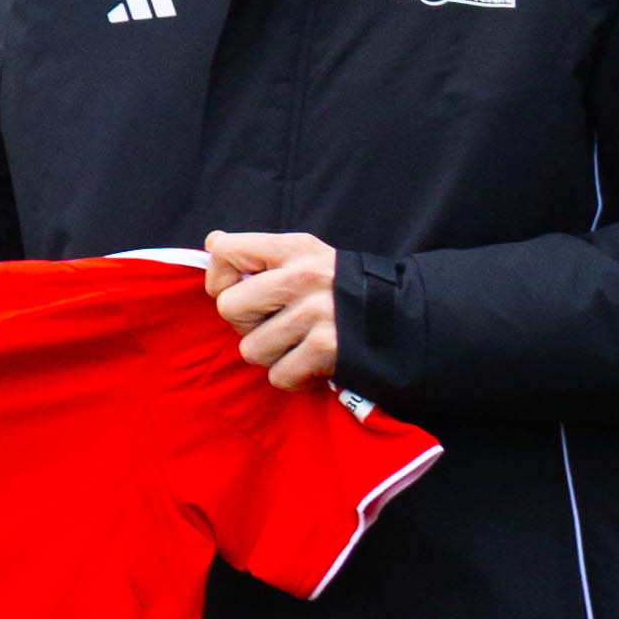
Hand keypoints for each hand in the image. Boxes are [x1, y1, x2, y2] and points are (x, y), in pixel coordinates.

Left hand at [205, 232, 338, 388]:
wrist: (404, 321)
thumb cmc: (342, 291)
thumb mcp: (307, 258)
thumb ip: (260, 253)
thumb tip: (213, 241)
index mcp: (295, 248)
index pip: (226, 252)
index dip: (220, 278)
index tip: (239, 289)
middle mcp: (304, 277)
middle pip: (229, 308)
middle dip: (245, 324)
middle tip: (275, 322)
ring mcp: (316, 314)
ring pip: (251, 349)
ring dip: (271, 354)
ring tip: (298, 342)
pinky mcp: (326, 349)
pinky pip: (278, 375)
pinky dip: (293, 377)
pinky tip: (312, 362)